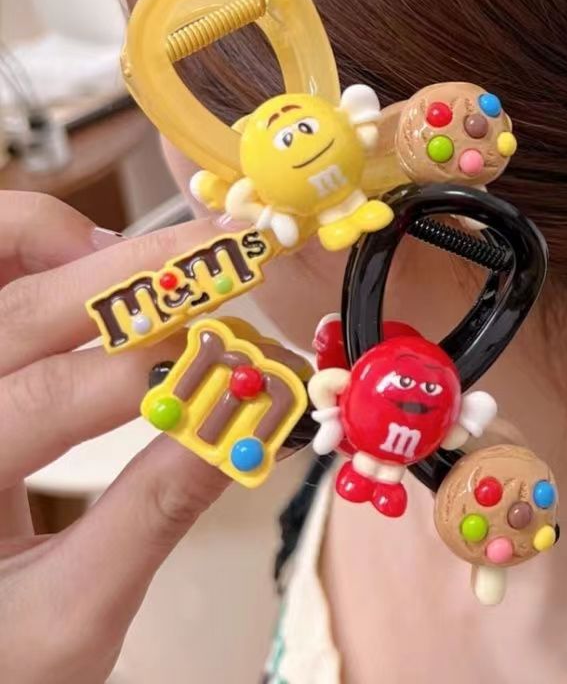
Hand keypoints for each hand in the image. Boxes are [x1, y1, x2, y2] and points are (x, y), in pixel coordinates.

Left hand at [0, 192, 232, 683]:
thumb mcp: (74, 614)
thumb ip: (158, 510)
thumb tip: (253, 420)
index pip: (51, 398)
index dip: (161, 369)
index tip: (248, 358)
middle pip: (22, 311)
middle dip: (143, 275)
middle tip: (235, 249)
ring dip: (60, 241)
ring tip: (146, 258)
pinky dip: (27, 247)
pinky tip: (88, 261)